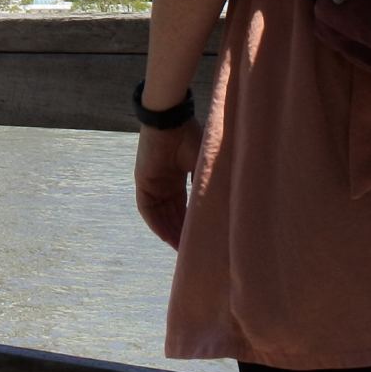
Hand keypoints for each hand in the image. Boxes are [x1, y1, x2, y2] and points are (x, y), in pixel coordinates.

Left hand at [134, 117, 199, 248]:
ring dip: (170, 231)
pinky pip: (148, 209)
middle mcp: (165, 181)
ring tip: (182, 249)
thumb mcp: (205, 166)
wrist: (171, 122)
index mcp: (180, 175)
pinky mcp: (142, 182)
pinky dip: (157, 223)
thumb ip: (211, 185)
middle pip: (173, 213)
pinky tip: (166, 237)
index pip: (185, 205)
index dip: (192, 222)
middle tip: (193, 249)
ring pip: (161, 214)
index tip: (202, 238)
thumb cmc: (192, 138)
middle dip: (181, 232)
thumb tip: (228, 207)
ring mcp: (153, 182)